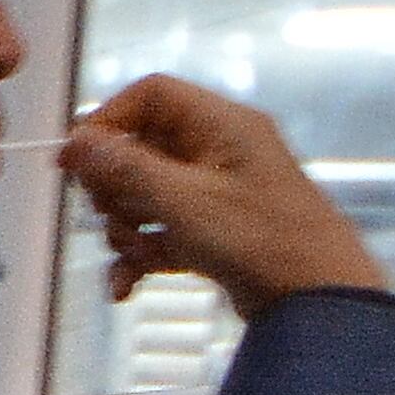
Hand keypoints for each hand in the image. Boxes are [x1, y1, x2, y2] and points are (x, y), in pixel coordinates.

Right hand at [63, 75, 389, 316]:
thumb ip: (125, 168)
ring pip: (145, 194)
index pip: (151, 96)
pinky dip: (140, 255)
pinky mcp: (214, 231)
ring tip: (133, 254)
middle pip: (140, 148)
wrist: (317, 298)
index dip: (108, 121)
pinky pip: (161, 231)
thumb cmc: (258, 238)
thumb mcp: (183, 199)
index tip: (76, 161)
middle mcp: (219, 150)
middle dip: (113, 188)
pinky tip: (127, 285)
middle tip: (108, 213)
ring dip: (125, 228)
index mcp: (221, 125)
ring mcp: (216, 192)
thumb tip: (76, 143)